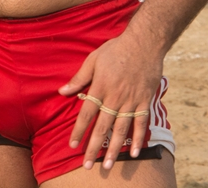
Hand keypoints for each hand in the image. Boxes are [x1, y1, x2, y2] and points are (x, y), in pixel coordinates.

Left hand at [59, 30, 165, 169]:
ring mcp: (131, 100)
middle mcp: (115, 97)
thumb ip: (79, 78)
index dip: (79, 131)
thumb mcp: (93, 59)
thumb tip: (62, 92)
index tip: (72, 145)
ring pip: (121, 129)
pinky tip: (133, 152)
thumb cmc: (116, 49)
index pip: (87, 114)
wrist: (144, 42)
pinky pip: (141, 123)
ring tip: (107, 165)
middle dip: (94, 147)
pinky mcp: (145, 100)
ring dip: (114, 149)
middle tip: (87, 165)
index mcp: (100, 87)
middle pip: (102, 127)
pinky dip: (138, 138)